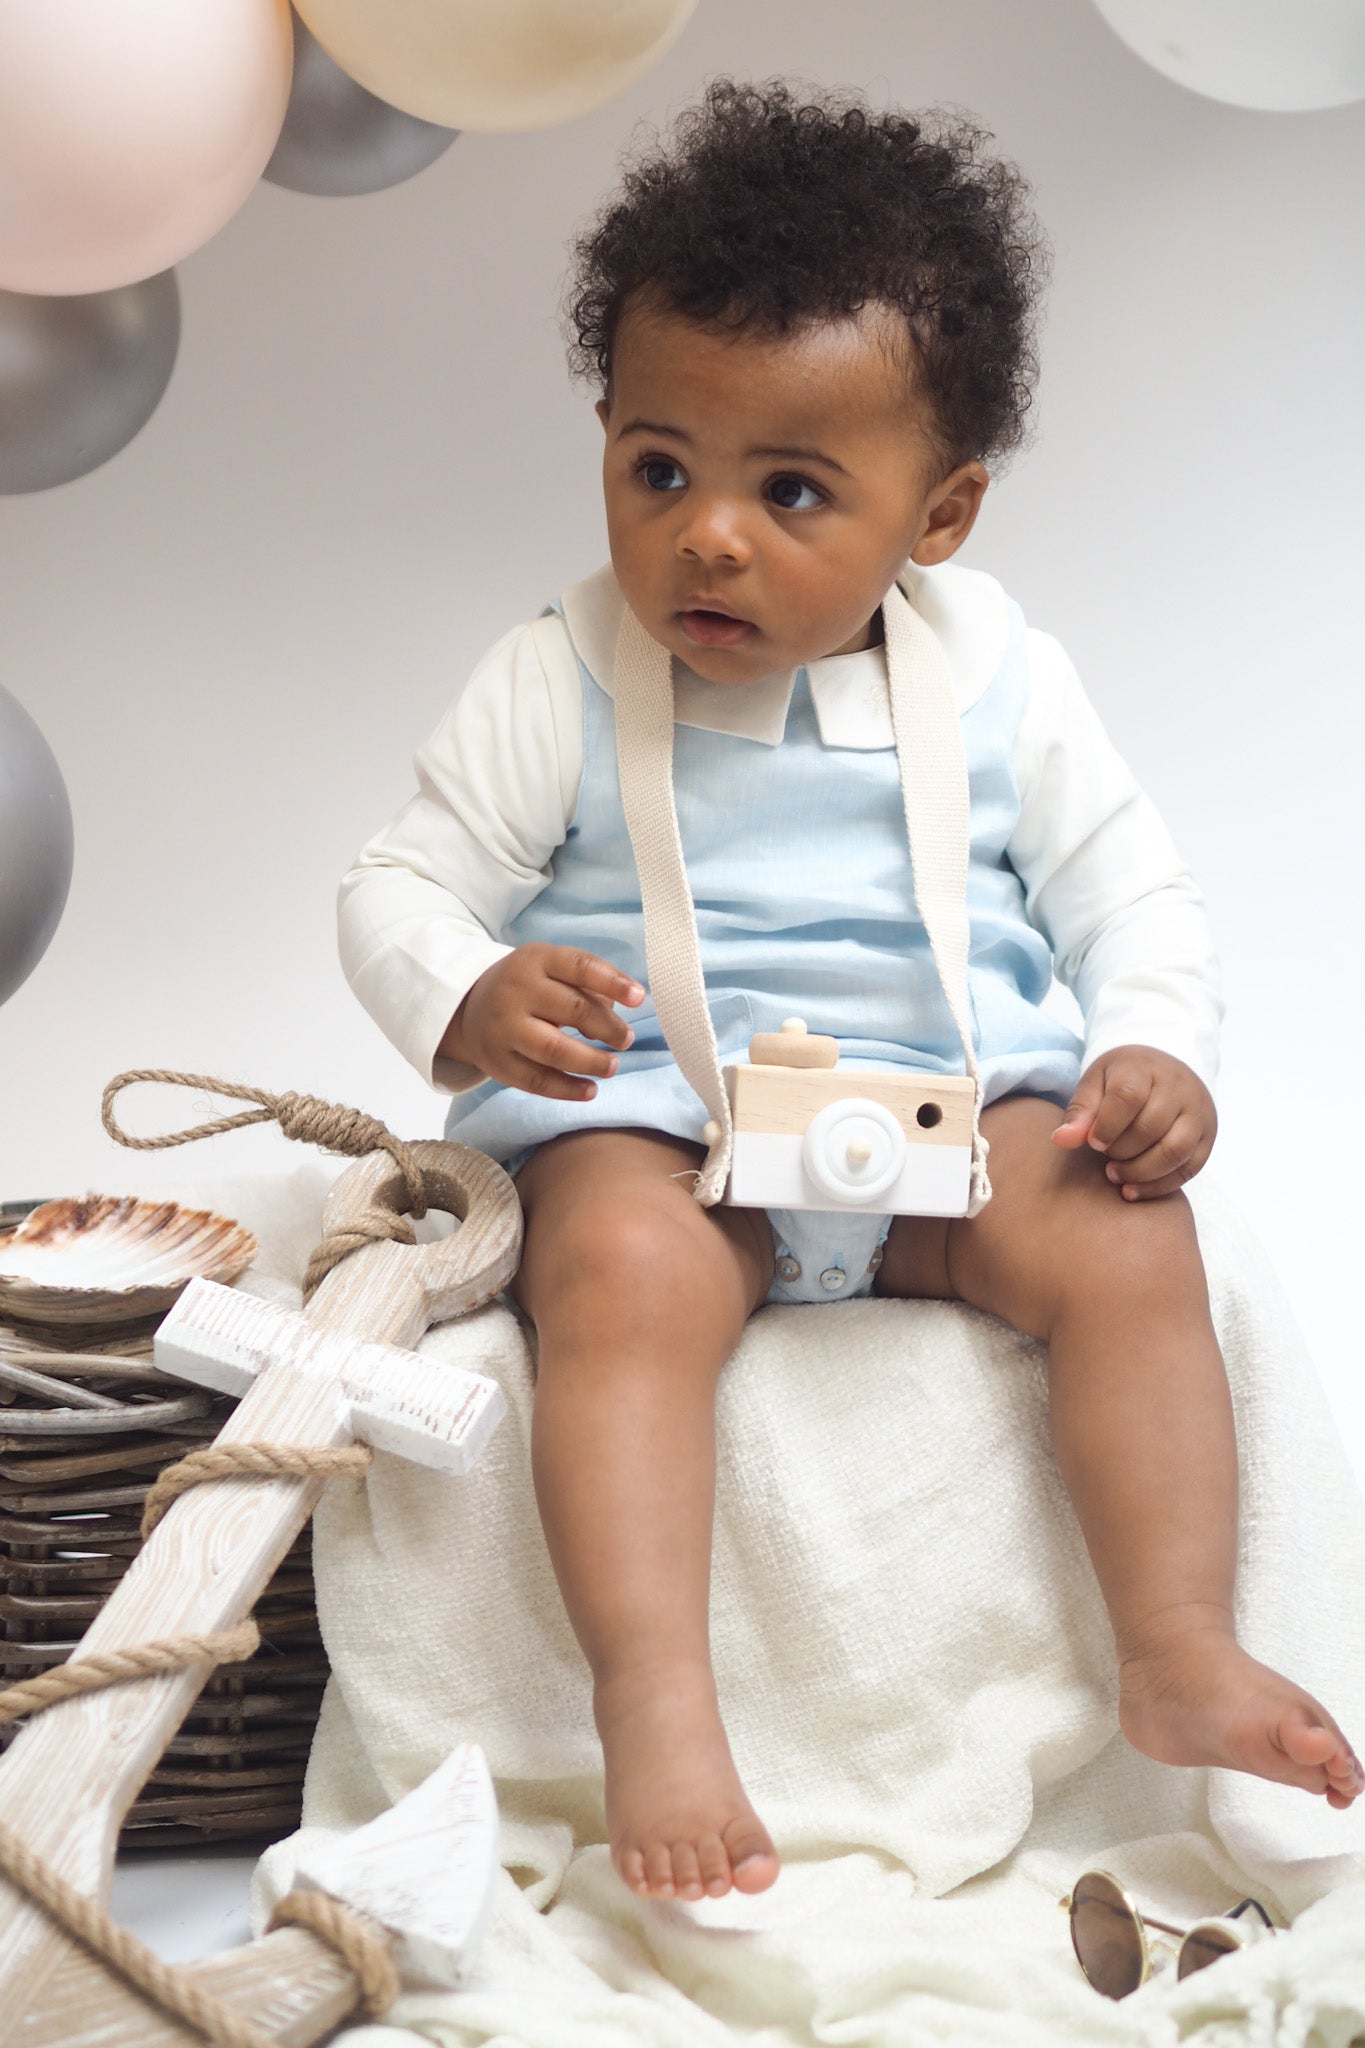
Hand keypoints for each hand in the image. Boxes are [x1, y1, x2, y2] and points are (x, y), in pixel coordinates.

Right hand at [441, 943, 643, 1102]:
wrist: (470, 1008)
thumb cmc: (529, 987)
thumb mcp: (551, 970)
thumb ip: (587, 985)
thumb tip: (618, 1013)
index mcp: (535, 959)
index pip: (579, 966)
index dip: (613, 982)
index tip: (640, 998)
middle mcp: (515, 990)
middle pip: (573, 1009)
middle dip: (608, 1028)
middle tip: (626, 1040)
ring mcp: (503, 1028)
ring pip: (554, 1050)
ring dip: (591, 1062)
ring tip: (612, 1066)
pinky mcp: (497, 1062)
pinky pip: (537, 1080)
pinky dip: (568, 1089)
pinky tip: (590, 1090)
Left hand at [1051, 1045, 1216, 1200]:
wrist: (1164, 1070)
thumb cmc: (1123, 1078)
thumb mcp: (1096, 1083)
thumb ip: (1080, 1111)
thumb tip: (1062, 1140)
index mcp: (1145, 1068)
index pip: (1128, 1096)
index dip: (1107, 1125)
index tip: (1094, 1142)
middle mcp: (1179, 1089)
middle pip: (1151, 1127)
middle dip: (1121, 1151)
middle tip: (1105, 1157)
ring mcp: (1198, 1114)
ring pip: (1175, 1151)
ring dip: (1140, 1172)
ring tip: (1116, 1175)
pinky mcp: (1207, 1138)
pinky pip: (1188, 1169)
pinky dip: (1159, 1186)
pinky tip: (1133, 1190)